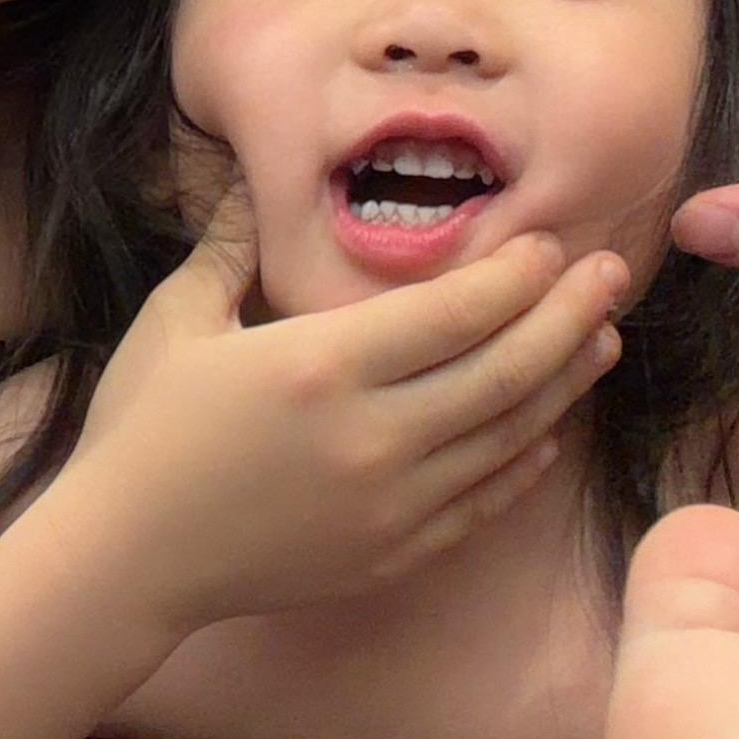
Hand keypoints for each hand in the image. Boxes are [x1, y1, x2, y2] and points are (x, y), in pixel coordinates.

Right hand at [60, 193, 629, 636]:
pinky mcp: (394, 554)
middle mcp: (374, 435)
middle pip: (506, 370)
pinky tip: (546, 427)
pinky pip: (484, 500)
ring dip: (564, 384)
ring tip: (602, 341)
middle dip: (569, 316)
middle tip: (612, 277)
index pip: (456, 312)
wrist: (125, 558)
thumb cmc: (140, 429)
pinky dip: (525, 459)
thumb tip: (257, 180)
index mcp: (322, 364)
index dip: (516, 276)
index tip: (550, 244)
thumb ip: (230, 245)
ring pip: (509, 435)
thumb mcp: (178, 320)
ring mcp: (392, 503)